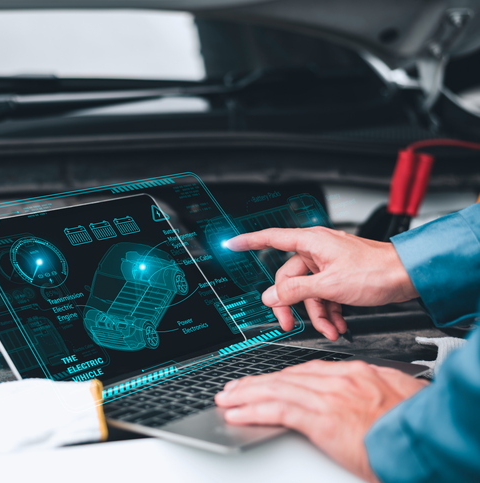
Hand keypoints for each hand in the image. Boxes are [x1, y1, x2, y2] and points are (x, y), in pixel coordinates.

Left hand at [215, 360, 428, 481]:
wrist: (426, 441)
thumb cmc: (417, 425)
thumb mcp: (398, 398)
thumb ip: (373, 392)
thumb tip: (361, 397)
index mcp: (357, 373)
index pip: (308, 371)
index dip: (282, 377)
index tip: (267, 382)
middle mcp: (339, 379)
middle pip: (286, 377)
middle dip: (257, 383)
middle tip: (235, 389)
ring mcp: (329, 396)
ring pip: (276, 390)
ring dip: (246, 395)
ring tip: (228, 400)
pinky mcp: (321, 417)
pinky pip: (277, 410)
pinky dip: (253, 410)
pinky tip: (238, 413)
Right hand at [226, 227, 418, 339]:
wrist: (410, 276)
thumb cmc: (376, 271)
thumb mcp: (329, 286)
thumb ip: (295, 292)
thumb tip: (270, 296)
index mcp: (310, 243)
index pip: (271, 239)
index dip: (249, 242)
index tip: (231, 244)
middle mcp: (317, 251)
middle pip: (290, 279)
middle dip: (293, 305)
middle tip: (290, 325)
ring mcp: (329, 264)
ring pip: (309, 291)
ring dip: (317, 314)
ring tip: (329, 330)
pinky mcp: (341, 275)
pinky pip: (325, 294)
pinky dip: (330, 311)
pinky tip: (338, 325)